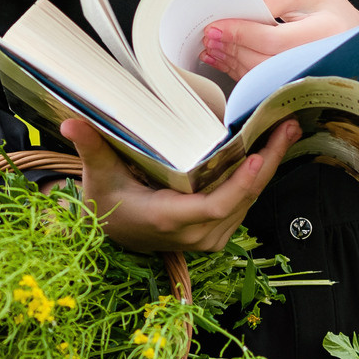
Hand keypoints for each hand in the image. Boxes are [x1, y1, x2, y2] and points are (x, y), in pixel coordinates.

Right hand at [59, 116, 300, 253]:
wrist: (116, 234)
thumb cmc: (108, 204)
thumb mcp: (99, 177)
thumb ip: (91, 148)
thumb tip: (71, 123)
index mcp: (169, 219)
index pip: (213, 207)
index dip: (238, 186)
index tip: (256, 158)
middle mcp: (195, 233)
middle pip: (241, 200)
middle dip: (268, 164)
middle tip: (287, 128)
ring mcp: (209, 235)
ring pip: (248, 202)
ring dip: (268, 168)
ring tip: (285, 132)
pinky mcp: (218, 231)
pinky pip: (244, 204)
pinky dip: (258, 179)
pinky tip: (270, 151)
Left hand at [197, 0, 358, 79]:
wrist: (350, 39)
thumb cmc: (329, 13)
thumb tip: (244, 8)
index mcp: (326, 32)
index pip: (274, 39)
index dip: (241, 33)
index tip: (216, 26)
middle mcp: (317, 60)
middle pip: (262, 60)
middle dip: (230, 47)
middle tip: (208, 36)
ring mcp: (306, 77)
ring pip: (259, 75)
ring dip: (229, 61)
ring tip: (211, 47)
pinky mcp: (294, 86)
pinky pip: (260, 83)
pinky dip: (237, 71)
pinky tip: (223, 59)